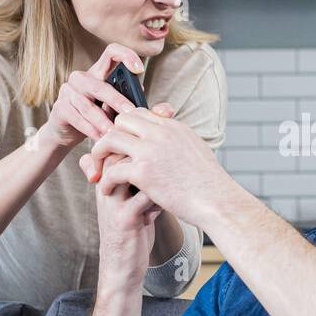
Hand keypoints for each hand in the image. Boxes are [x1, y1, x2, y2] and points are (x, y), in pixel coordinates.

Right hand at [42, 42, 147, 150]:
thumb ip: (125, 97)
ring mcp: (68, 91)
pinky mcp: (59, 107)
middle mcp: (81, 77)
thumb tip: (140, 91)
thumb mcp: (112, 106)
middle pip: (99, 85)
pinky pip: (77, 118)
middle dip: (117, 100)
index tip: (139, 69)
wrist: (68, 133)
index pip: (111, 52)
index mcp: (98, 72)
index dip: (126, 55)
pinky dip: (90, 129)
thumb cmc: (96, 117)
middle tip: (130, 113)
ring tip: (114, 132)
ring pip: (87, 106)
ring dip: (103, 121)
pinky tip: (100, 138)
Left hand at [86, 108, 227, 226]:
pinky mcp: (144, 172)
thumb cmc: (209, 183)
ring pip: (110, 140)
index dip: (126, 127)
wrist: (217, 201)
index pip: (140, 114)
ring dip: (100, 154)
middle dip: (109, 136)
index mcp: (173, 127)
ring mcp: (151, 151)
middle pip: (121, 121)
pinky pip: (112, 170)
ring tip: (98, 170)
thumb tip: (171, 143)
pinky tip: (106, 189)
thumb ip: (178, 142)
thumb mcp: (196, 151)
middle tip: (105, 155)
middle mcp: (161, 133)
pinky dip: (105, 180)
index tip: (120, 143)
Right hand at [92, 152, 163, 288]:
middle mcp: (106, 187)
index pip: (118, 146)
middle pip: (121, 153)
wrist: (122, 263)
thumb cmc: (131, 227)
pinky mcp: (125, 220)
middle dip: (149, 154)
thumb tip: (161, 153)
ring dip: (156, 173)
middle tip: (171, 158)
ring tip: (171, 180)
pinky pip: (144, 197)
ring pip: (131, 171)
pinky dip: (161, 195)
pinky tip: (169, 202)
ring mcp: (113, 203)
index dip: (141, 142)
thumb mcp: (132, 198)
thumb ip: (140, 177)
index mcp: (107, 179)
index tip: (165, 145)